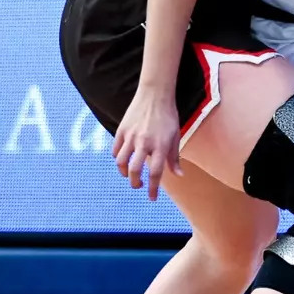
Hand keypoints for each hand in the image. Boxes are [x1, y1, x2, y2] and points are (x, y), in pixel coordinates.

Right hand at [113, 84, 183, 199]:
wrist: (155, 94)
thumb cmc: (168, 116)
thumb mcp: (176, 136)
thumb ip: (174, 157)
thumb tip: (178, 175)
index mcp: (160, 145)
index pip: (155, 173)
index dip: (153, 189)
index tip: (152, 198)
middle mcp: (144, 142)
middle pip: (134, 170)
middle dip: (135, 183)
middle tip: (138, 185)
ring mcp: (131, 135)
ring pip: (121, 161)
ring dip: (124, 172)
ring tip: (129, 174)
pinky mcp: (121, 129)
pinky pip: (115, 150)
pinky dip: (118, 158)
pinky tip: (123, 160)